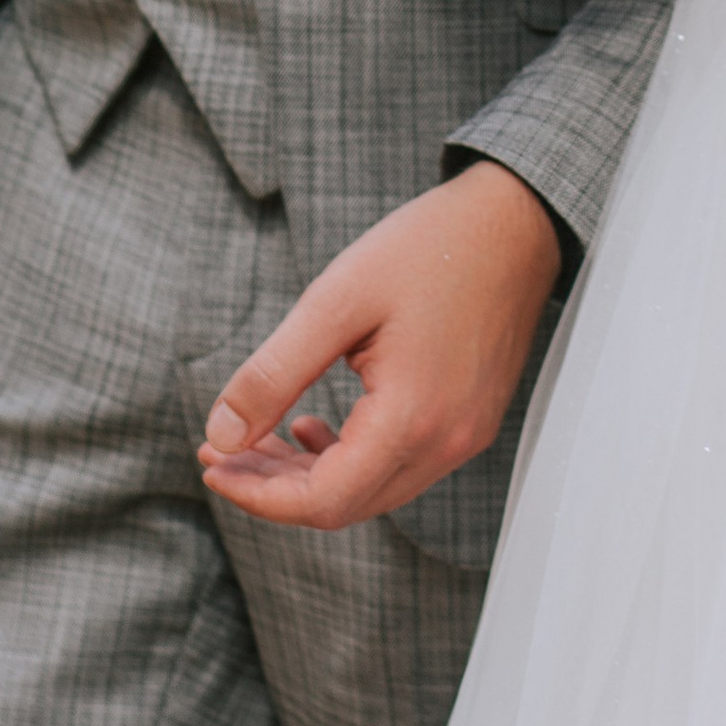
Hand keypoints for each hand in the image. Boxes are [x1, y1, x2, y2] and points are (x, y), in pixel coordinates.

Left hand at [198, 161, 563, 532]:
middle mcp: (445, 444)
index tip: (210, 463)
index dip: (258, 495)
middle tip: (221, 449)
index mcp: (412, 420)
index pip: (323, 502)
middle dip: (274, 486)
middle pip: (345, 505)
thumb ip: (275, 373)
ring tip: (261, 437)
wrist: (514, 220)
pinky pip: (399, 466)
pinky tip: (318, 424)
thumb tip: (222, 434)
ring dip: (310, 474)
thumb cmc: (430, 247)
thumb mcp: (336, 300)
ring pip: (371, 490)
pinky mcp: (469, 421)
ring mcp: (463, 436)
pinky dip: (350, 458)